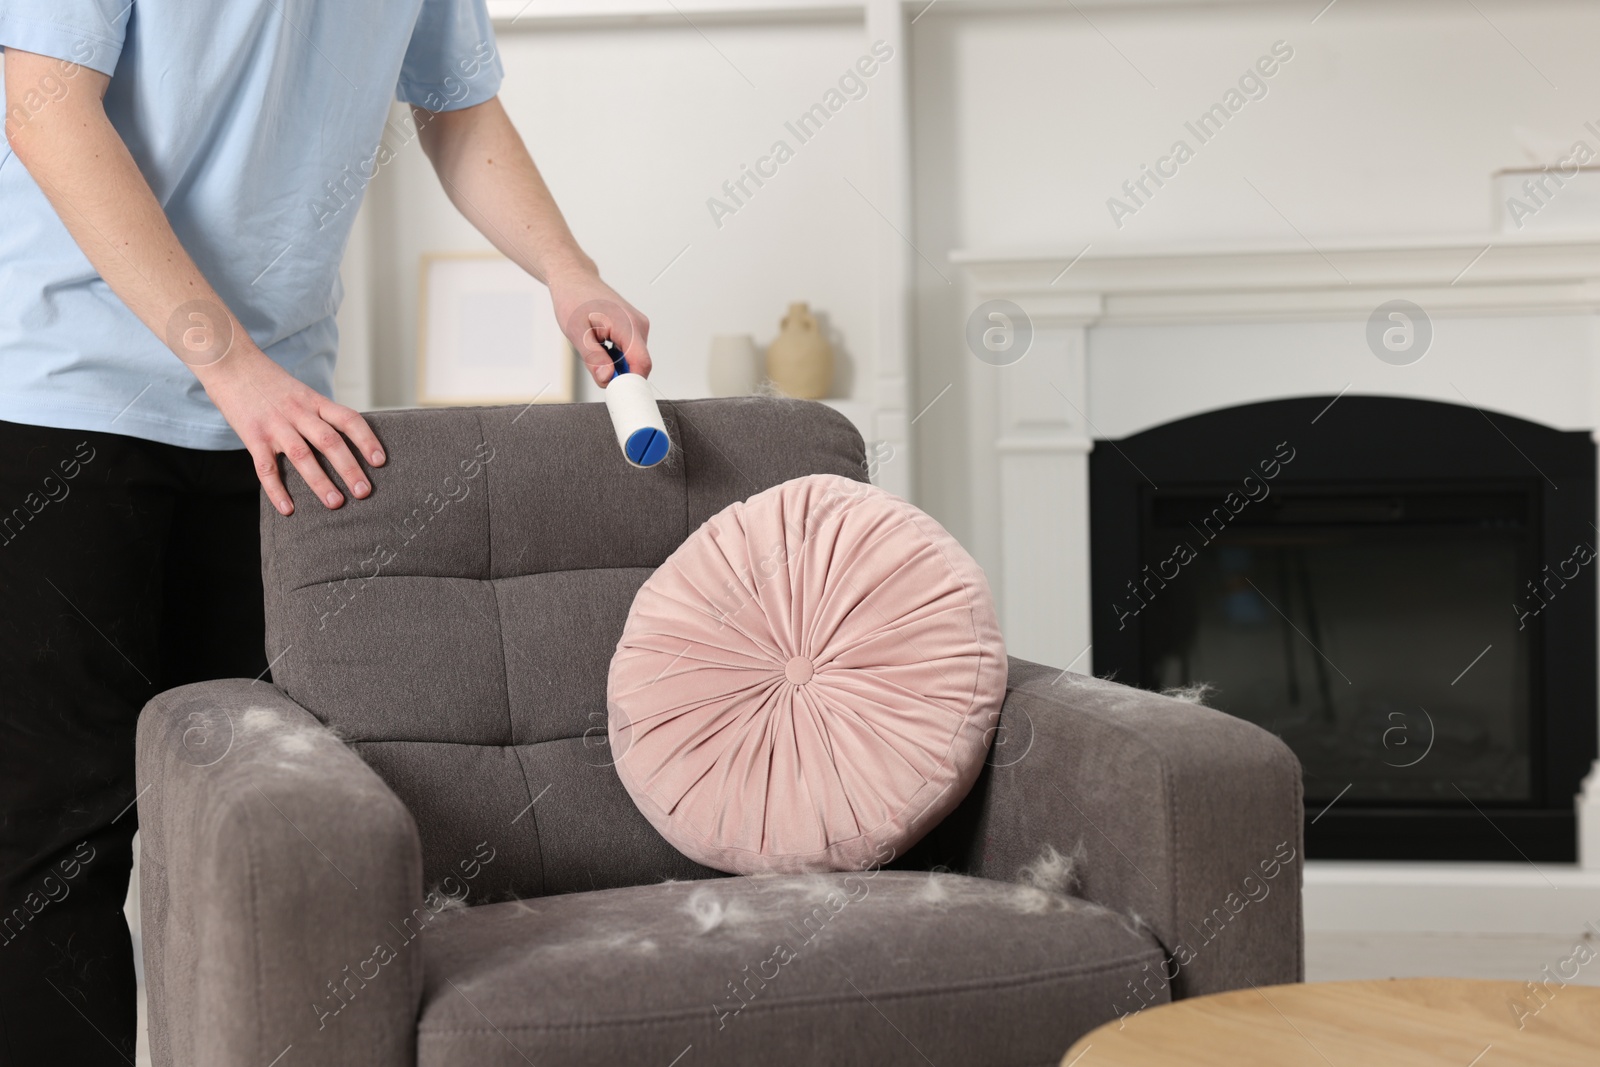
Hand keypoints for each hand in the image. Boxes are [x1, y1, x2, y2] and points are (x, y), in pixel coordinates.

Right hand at [198, 346, 385, 515]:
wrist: (230, 363)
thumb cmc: (269, 381)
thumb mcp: (301, 391)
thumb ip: (318, 413)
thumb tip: (343, 439)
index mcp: (314, 401)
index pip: (348, 419)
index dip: (367, 439)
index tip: (380, 460)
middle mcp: (298, 413)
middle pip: (329, 441)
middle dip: (349, 468)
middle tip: (364, 491)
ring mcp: (275, 425)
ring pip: (302, 456)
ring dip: (320, 482)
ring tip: (335, 503)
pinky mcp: (253, 437)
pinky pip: (266, 468)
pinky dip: (276, 490)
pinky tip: (288, 509)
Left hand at [548, 267, 652, 385]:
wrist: (574, 279)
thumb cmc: (573, 299)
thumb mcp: (577, 332)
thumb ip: (594, 358)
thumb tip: (607, 379)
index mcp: (627, 325)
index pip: (642, 364)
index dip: (631, 384)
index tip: (616, 393)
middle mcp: (639, 325)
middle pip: (638, 365)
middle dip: (619, 374)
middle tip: (596, 367)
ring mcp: (639, 326)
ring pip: (634, 360)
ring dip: (616, 364)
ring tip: (595, 347)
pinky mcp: (636, 328)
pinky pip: (631, 352)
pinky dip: (617, 356)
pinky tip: (602, 344)